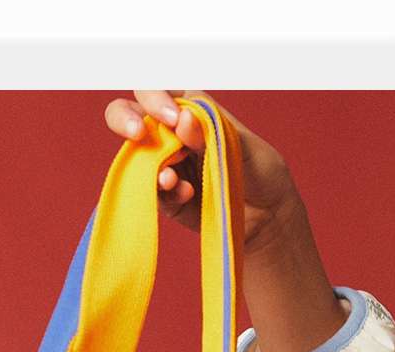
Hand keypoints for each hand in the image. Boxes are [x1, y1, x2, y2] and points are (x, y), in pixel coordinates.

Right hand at [103, 89, 302, 256]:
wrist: (269, 216)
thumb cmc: (260, 170)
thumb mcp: (244, 145)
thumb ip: (211, 131)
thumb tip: (183, 118)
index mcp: (190, 110)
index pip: (159, 91)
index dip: (156, 98)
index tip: (172, 117)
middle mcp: (171, 134)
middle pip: (129, 115)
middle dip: (125, 120)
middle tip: (137, 133)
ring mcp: (166, 165)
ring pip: (135, 156)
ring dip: (150, 165)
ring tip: (172, 179)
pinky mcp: (167, 197)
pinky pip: (154, 192)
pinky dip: (166, 192)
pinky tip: (187, 193)